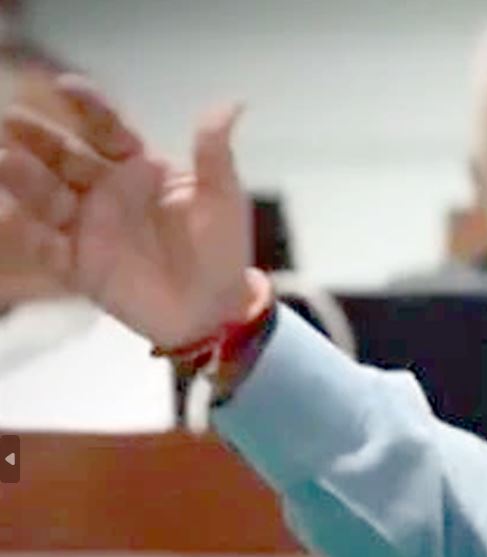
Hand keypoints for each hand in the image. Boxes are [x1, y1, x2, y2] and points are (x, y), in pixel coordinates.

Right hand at [0, 77, 258, 348]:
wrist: (215, 308)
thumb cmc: (220, 248)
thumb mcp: (223, 197)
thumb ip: (215, 153)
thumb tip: (233, 104)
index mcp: (138, 168)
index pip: (108, 131)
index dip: (89, 108)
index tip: (67, 86)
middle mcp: (105, 192)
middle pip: (66, 158)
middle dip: (40, 138)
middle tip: (12, 117)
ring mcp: (89, 227)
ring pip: (50, 197)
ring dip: (26, 180)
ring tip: (4, 161)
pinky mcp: (80, 265)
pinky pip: (47, 247)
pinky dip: (28, 234)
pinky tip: (10, 216)